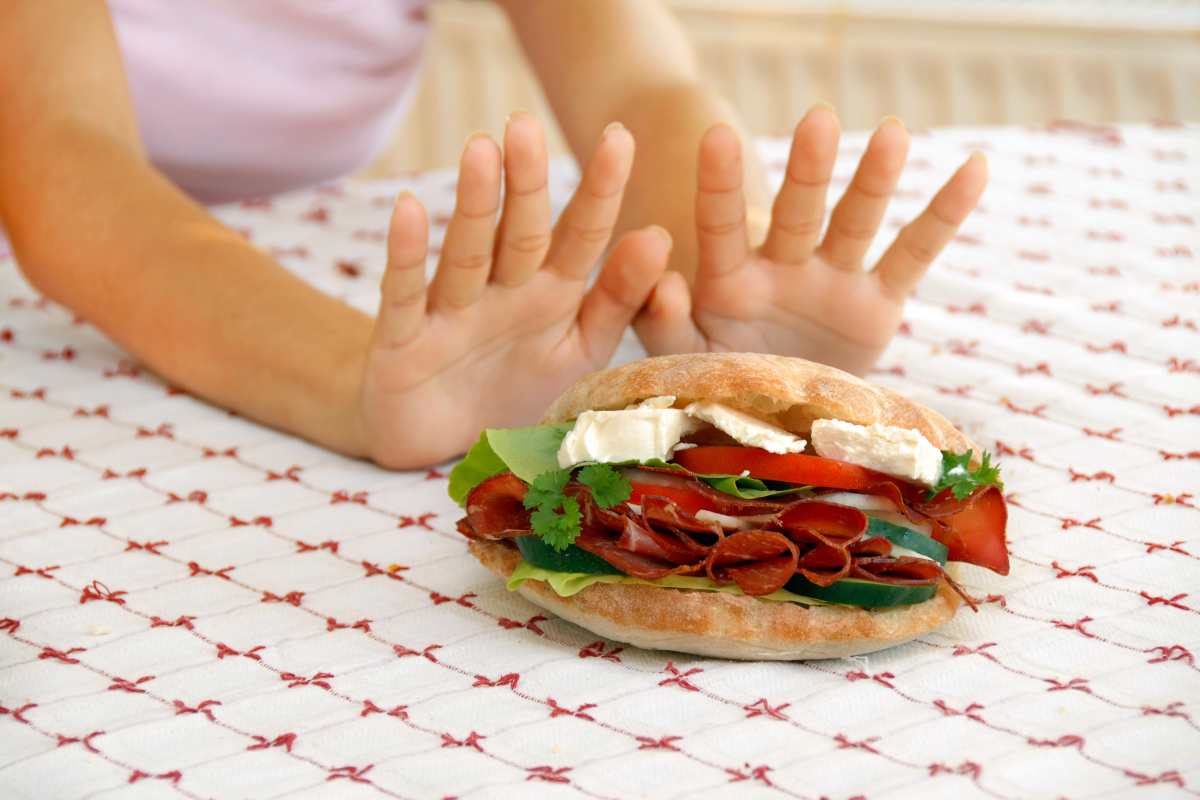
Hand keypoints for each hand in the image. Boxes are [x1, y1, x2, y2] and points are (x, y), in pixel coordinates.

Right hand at [359, 114, 670, 467]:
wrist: (441, 447)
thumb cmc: (517, 390)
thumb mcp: (580, 351)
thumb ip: (619, 300)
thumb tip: (660, 235)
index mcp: (551, 294)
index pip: (581, 235)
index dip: (599, 190)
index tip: (620, 137)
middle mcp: (502, 292)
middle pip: (520, 232)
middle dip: (526, 182)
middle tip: (528, 124)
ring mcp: (451, 312)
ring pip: (467, 251)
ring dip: (474, 204)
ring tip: (481, 149)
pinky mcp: (403, 342)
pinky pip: (406, 294)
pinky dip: (407, 256)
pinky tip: (409, 209)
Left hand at [633, 107, 986, 374]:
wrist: (776, 414)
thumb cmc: (721, 374)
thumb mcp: (683, 357)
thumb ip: (663, 322)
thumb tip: (665, 282)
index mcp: (729, 280)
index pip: (720, 225)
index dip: (720, 185)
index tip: (717, 136)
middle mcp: (783, 268)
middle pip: (797, 213)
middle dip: (807, 172)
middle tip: (817, 122)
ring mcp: (833, 280)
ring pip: (855, 223)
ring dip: (873, 181)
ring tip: (892, 134)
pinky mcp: (877, 306)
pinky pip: (913, 256)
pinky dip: (944, 217)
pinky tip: (974, 168)